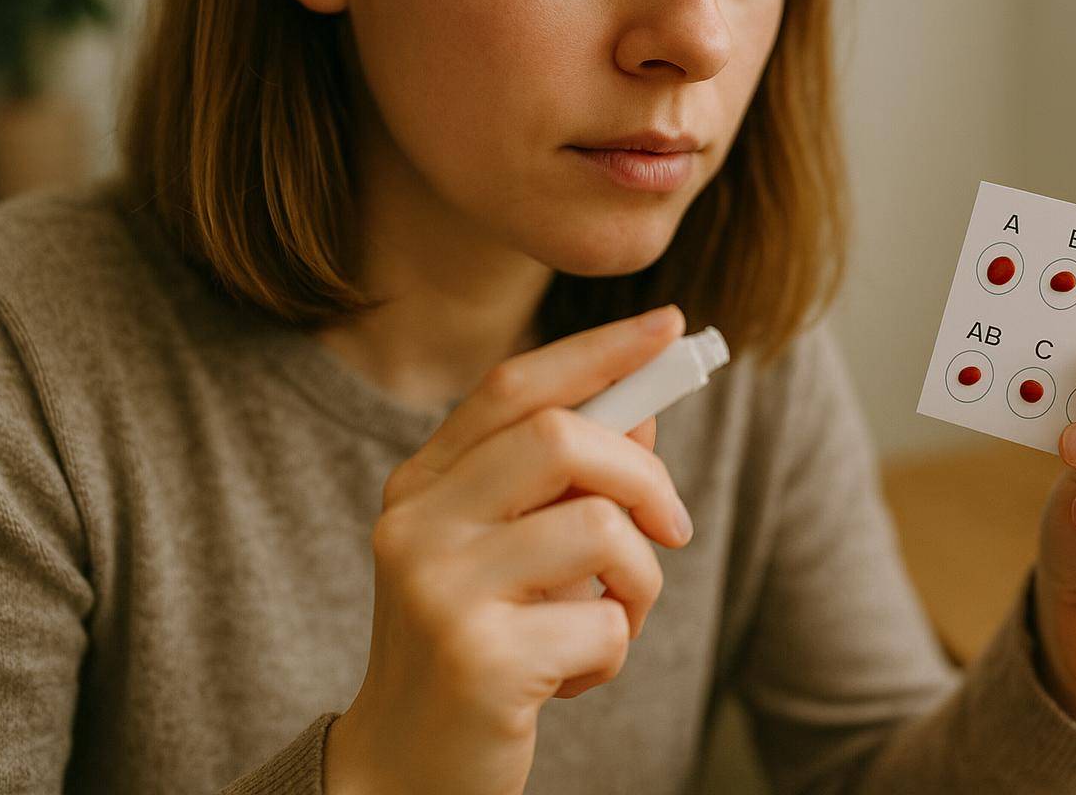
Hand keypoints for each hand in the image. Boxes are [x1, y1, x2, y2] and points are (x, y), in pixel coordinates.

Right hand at [323, 305, 693, 794]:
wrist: (403, 772)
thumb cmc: (475, 645)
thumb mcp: (511, 552)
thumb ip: (565, 480)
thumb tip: (645, 410)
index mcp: (422, 484)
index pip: (514, 385)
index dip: (599, 350)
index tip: (672, 326)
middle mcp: (416, 523)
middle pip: (566, 438)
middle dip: (646, 479)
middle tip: (671, 530)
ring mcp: (439, 588)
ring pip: (602, 529)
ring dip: (638, 584)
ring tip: (608, 623)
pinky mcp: (475, 658)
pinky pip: (602, 626)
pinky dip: (612, 654)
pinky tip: (566, 680)